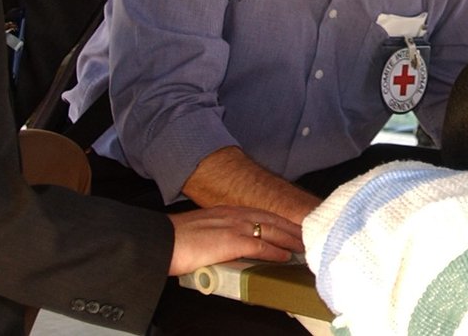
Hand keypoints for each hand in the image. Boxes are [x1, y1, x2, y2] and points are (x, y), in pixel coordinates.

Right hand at [168, 206, 303, 275]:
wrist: (160, 241)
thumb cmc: (175, 239)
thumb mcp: (203, 230)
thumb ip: (219, 234)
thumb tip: (226, 247)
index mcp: (226, 211)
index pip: (261, 213)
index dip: (278, 220)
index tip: (291, 226)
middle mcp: (233, 214)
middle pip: (271, 218)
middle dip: (290, 227)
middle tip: (307, 234)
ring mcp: (233, 226)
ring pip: (271, 230)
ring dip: (290, 238)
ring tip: (303, 246)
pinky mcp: (231, 241)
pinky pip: (260, 245)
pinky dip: (275, 251)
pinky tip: (286, 256)